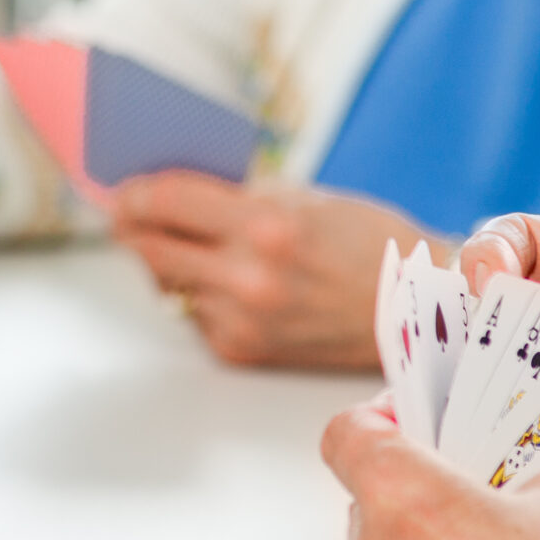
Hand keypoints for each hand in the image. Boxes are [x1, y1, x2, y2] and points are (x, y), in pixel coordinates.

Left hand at [110, 175, 435, 369]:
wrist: (418, 312)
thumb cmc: (364, 244)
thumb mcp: (304, 199)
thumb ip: (235, 194)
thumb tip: (168, 188)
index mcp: (267, 228)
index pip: (167, 201)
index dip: (134, 193)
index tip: (121, 189)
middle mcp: (250, 279)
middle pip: (149, 247)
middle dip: (132, 227)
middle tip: (125, 214)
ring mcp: (243, 320)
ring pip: (165, 283)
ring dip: (164, 262)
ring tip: (174, 243)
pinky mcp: (241, 351)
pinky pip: (193, 314)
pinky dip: (195, 294)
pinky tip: (217, 280)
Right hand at [457, 216, 539, 539]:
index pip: (521, 245)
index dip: (488, 257)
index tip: (487, 286)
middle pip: (497, 318)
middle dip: (470, 333)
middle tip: (478, 360)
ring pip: (505, 387)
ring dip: (484, 397)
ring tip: (485, 412)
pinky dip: (516, 454)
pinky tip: (514, 457)